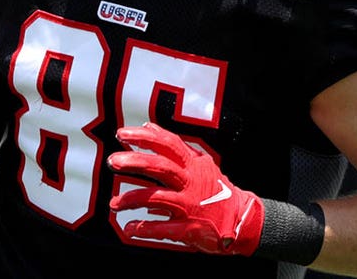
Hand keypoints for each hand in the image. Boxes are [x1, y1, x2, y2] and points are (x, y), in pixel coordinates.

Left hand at [107, 122, 263, 255]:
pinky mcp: (191, 228)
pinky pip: (164, 229)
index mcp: (193, 165)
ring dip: (132, 199)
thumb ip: (176, 149)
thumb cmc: (216, 190)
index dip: (145, 137)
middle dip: (135, 162)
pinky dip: (145, 229)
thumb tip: (149, 127)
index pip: (168, 144)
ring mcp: (191, 205)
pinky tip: (130, 228)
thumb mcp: (201, 165)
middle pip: (160, 167)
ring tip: (114, 203)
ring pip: (157, 198)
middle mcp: (191, 182)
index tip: (122, 134)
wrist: (242, 220)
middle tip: (113, 161)